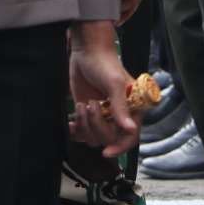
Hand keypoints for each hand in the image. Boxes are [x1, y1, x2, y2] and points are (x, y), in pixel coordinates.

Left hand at [68, 20, 137, 156]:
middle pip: (109, 139)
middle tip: (91, 104)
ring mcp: (103, 117)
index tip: (106, 152)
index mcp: (132, 108)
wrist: (87, 52)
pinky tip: (71, 122)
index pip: (131, 137)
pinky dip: (75, 131)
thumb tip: (129, 131)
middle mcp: (119, 116)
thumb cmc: (105, 64)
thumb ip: (121, 107)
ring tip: (82, 104)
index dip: (120, 147)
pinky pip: (82, 135)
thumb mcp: (114, 84)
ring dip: (84, 124)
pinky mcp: (88, 115)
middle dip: (96, 124)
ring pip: (94, 138)